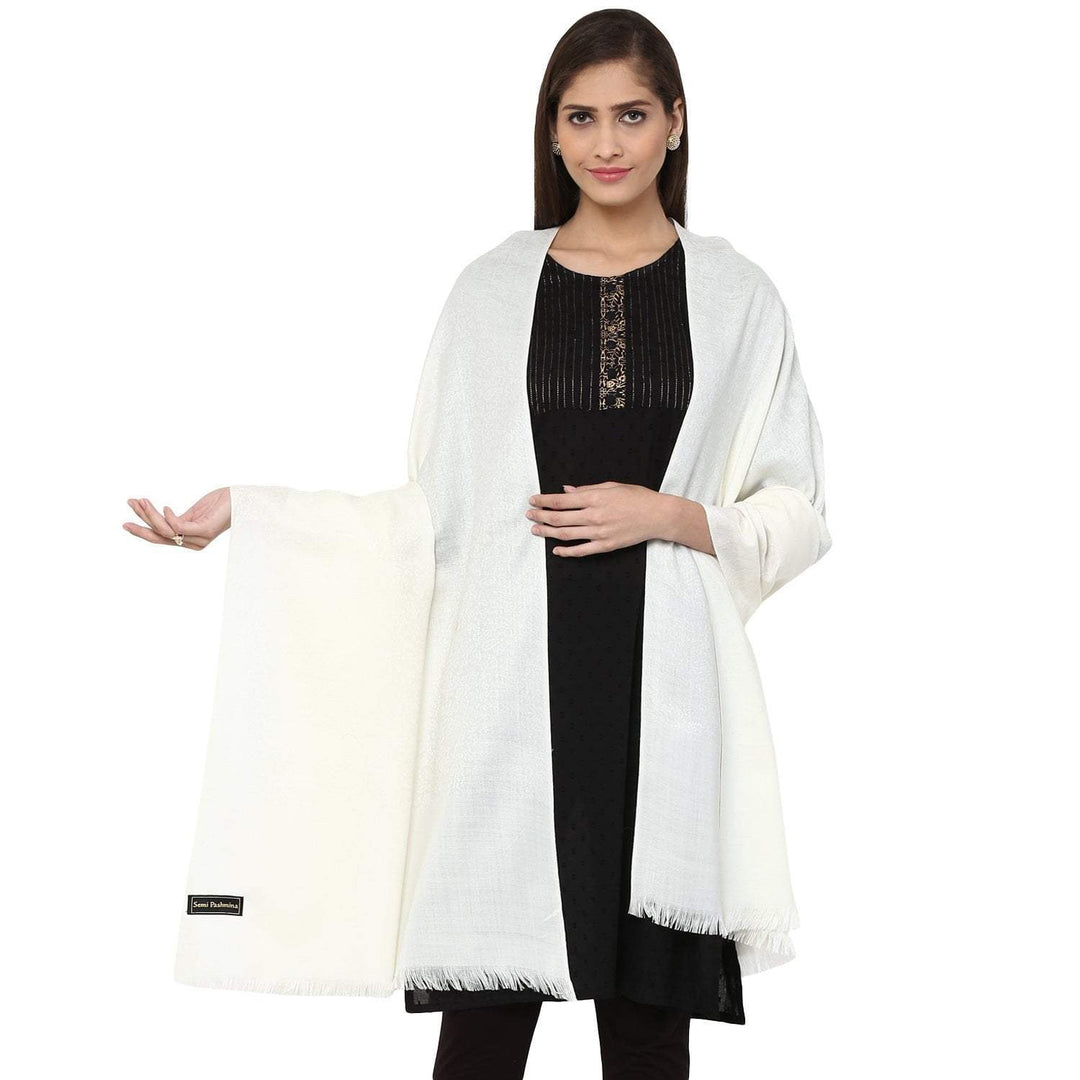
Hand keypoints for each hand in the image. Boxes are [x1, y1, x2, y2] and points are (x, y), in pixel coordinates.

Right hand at [123, 487, 230, 549]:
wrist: (241, 499)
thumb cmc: (218, 504)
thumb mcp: (193, 513)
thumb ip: (177, 520)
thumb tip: (157, 515)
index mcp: (188, 540)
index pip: (160, 537)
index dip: (142, 526)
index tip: (128, 517)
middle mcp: (193, 543)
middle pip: (159, 537)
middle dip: (140, 526)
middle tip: (126, 514)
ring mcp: (199, 538)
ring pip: (166, 530)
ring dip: (151, 515)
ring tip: (142, 500)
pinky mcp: (205, 530)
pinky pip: (180, 527)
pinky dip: (169, 517)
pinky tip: (164, 507)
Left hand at [525, 481, 671, 556]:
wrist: (658, 515)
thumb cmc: (637, 497)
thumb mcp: (611, 486)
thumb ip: (586, 490)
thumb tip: (566, 491)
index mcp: (595, 498)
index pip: (561, 501)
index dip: (544, 500)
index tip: (533, 500)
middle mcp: (594, 516)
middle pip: (559, 518)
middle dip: (541, 515)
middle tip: (529, 514)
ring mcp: (599, 532)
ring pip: (566, 534)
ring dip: (548, 532)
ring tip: (535, 529)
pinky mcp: (606, 545)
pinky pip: (581, 551)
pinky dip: (566, 551)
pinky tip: (556, 550)